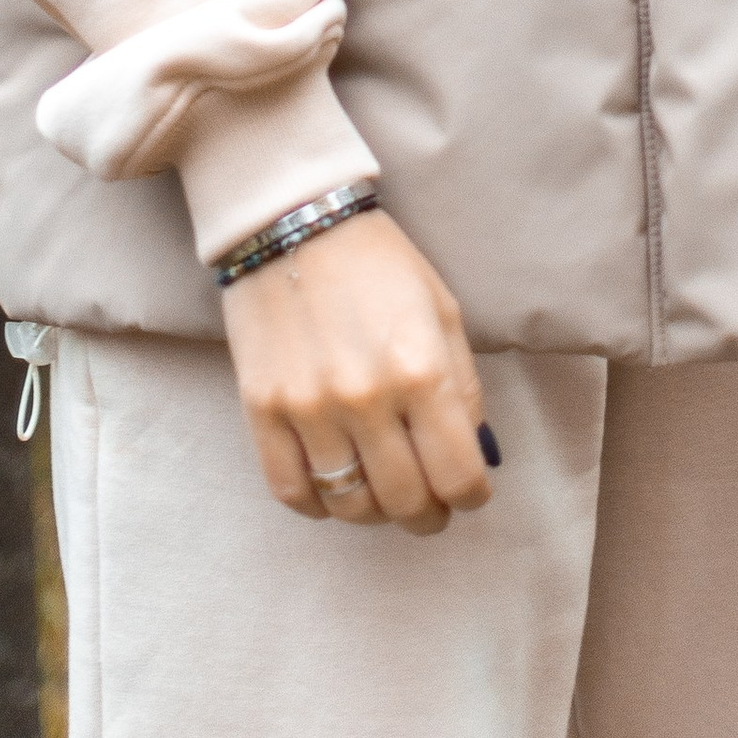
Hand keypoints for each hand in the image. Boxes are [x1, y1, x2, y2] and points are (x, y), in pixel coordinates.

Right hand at [222, 209, 493, 535]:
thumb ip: (463, 389)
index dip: (471, 496)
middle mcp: (366, 397)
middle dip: (429, 514)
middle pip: (407, 503)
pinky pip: (292, 492)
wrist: (292, 223)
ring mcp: (309, 408)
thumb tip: (474, 456)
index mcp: (421, 369)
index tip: (468, 491)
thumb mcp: (442, 313)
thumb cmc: (378, 264)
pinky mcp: (263, 411)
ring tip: (383, 492)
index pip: (458, 477)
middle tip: (430, 503)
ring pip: (351, 507)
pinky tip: (334, 487)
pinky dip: (319, 505)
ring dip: (376, 512)